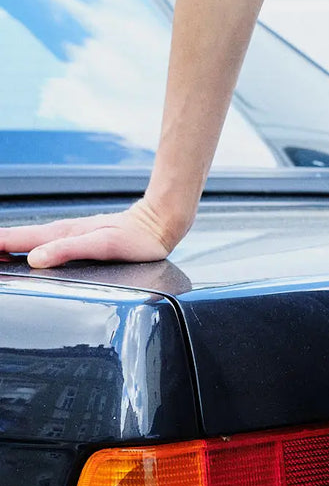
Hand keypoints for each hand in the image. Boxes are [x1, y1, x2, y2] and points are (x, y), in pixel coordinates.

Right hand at [0, 195, 185, 269]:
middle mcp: (60, 235)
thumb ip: (68, 250)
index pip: (15, 239)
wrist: (157, 225)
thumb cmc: (135, 238)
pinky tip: (23, 256)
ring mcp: (67, 238)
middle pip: (16, 240)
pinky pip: (43, 246)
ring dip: (6, 247)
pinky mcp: (77, 242)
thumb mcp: (102, 245)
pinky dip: (26, 249)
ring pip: (27, 242)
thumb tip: (34, 259)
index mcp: (60, 234)